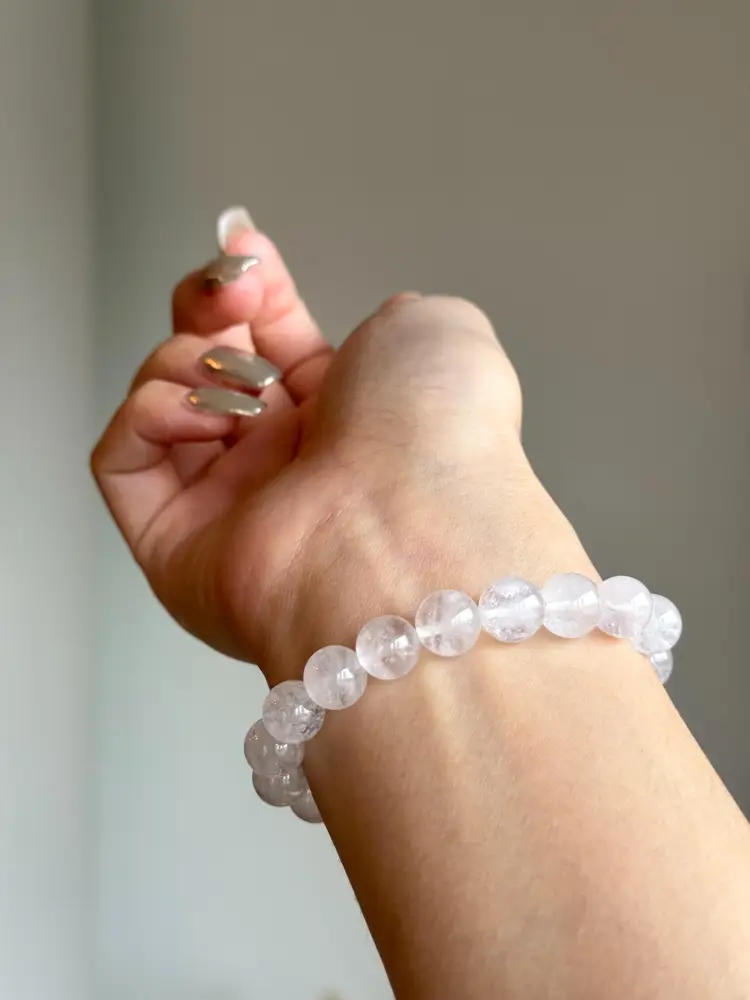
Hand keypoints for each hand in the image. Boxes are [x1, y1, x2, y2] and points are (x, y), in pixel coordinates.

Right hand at [92, 211, 591, 678]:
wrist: (408, 528)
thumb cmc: (434, 434)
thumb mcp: (434, 334)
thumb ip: (388, 319)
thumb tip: (348, 343)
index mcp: (346, 418)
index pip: (272, 343)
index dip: (251, 288)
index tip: (245, 250)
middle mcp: (286, 465)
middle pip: (208, 365)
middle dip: (207, 310)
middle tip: (231, 295)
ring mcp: (227, 507)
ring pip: (159, 403)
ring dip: (184, 361)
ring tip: (239, 380)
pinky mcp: (173, 546)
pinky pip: (122, 460)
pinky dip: (148, 415)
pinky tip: (203, 418)